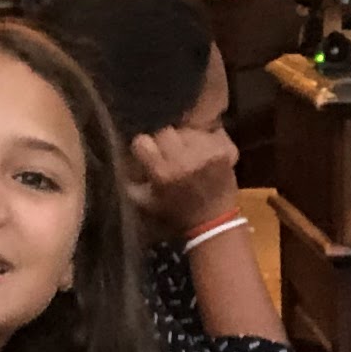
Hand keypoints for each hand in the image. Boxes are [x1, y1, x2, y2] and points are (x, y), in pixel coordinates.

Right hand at [132, 124, 242, 240]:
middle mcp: (185, 158)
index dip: (143, 149)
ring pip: (187, 129)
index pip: (142, 141)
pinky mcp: (226, 149)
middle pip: (165, 132)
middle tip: (169, 155)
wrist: (214, 222)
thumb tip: (124, 159)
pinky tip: (204, 152)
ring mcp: (208, 151)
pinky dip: (206, 139)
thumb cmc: (176, 213)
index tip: (148, 156)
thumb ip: (131, 180)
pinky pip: (209, 132)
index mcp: (163, 172)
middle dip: (164, 143)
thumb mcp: (145, 202)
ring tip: (188, 154)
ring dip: (185, 140)